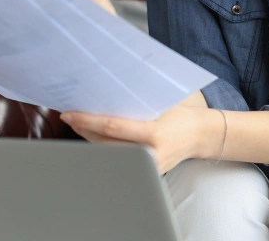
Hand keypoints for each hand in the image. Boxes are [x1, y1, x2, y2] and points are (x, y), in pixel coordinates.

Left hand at [60, 105, 221, 173]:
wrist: (200, 136)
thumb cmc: (180, 116)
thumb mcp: (160, 105)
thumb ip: (135, 105)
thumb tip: (103, 95)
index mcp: (153, 134)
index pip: (112, 127)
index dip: (87, 120)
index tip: (70, 113)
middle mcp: (148, 154)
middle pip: (104, 143)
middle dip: (83, 129)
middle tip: (68, 115)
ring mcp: (146, 167)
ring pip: (107, 153)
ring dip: (89, 138)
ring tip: (77, 123)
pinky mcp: (144, 172)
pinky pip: (117, 158)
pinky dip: (103, 146)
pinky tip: (94, 135)